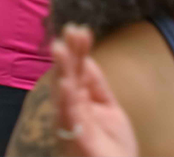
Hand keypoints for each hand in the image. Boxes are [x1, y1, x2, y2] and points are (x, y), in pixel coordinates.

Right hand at [52, 24, 137, 156]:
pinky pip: (69, 118)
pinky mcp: (75, 139)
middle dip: (68, 54)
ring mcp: (71, 124)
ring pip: (64, 93)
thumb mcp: (109, 109)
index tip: (80, 29)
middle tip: (69, 30)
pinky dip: (66, 100)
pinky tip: (66, 84)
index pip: (77, 70)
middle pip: (68, 76)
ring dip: (62, 71)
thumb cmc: (112, 147)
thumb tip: (87, 58)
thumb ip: (97, 86)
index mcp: (80, 101)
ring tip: (60, 49)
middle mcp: (71, 110)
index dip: (78, 50)